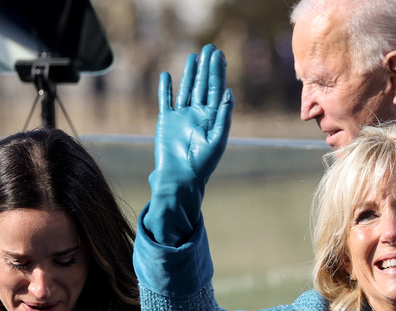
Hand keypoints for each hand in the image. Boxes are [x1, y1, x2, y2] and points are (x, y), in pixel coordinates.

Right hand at [145, 43, 232, 245]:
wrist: (181, 177)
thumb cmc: (202, 163)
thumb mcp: (218, 138)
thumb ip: (223, 115)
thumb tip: (230, 92)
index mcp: (212, 118)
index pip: (216, 89)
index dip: (218, 72)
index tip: (219, 56)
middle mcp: (198, 115)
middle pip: (203, 85)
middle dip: (207, 67)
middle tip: (210, 48)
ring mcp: (182, 117)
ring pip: (186, 89)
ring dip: (189, 73)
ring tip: (193, 57)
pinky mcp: (166, 121)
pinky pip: (166, 100)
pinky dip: (165, 88)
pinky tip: (167, 75)